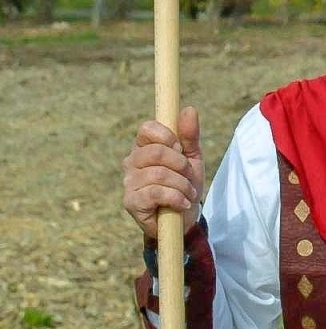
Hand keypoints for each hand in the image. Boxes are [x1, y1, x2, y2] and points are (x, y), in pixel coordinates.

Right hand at [122, 106, 203, 238]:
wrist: (184, 219)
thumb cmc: (185, 185)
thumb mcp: (192, 158)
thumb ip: (190, 135)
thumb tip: (189, 109)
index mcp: (144, 148)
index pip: (147, 129)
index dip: (168, 136)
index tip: (181, 149)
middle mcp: (132, 162)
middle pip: (156, 152)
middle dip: (181, 165)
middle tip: (188, 176)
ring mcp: (129, 183)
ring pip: (159, 174)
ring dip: (182, 185)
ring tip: (187, 193)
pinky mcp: (131, 202)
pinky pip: (155, 193)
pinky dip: (176, 198)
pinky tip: (181, 204)